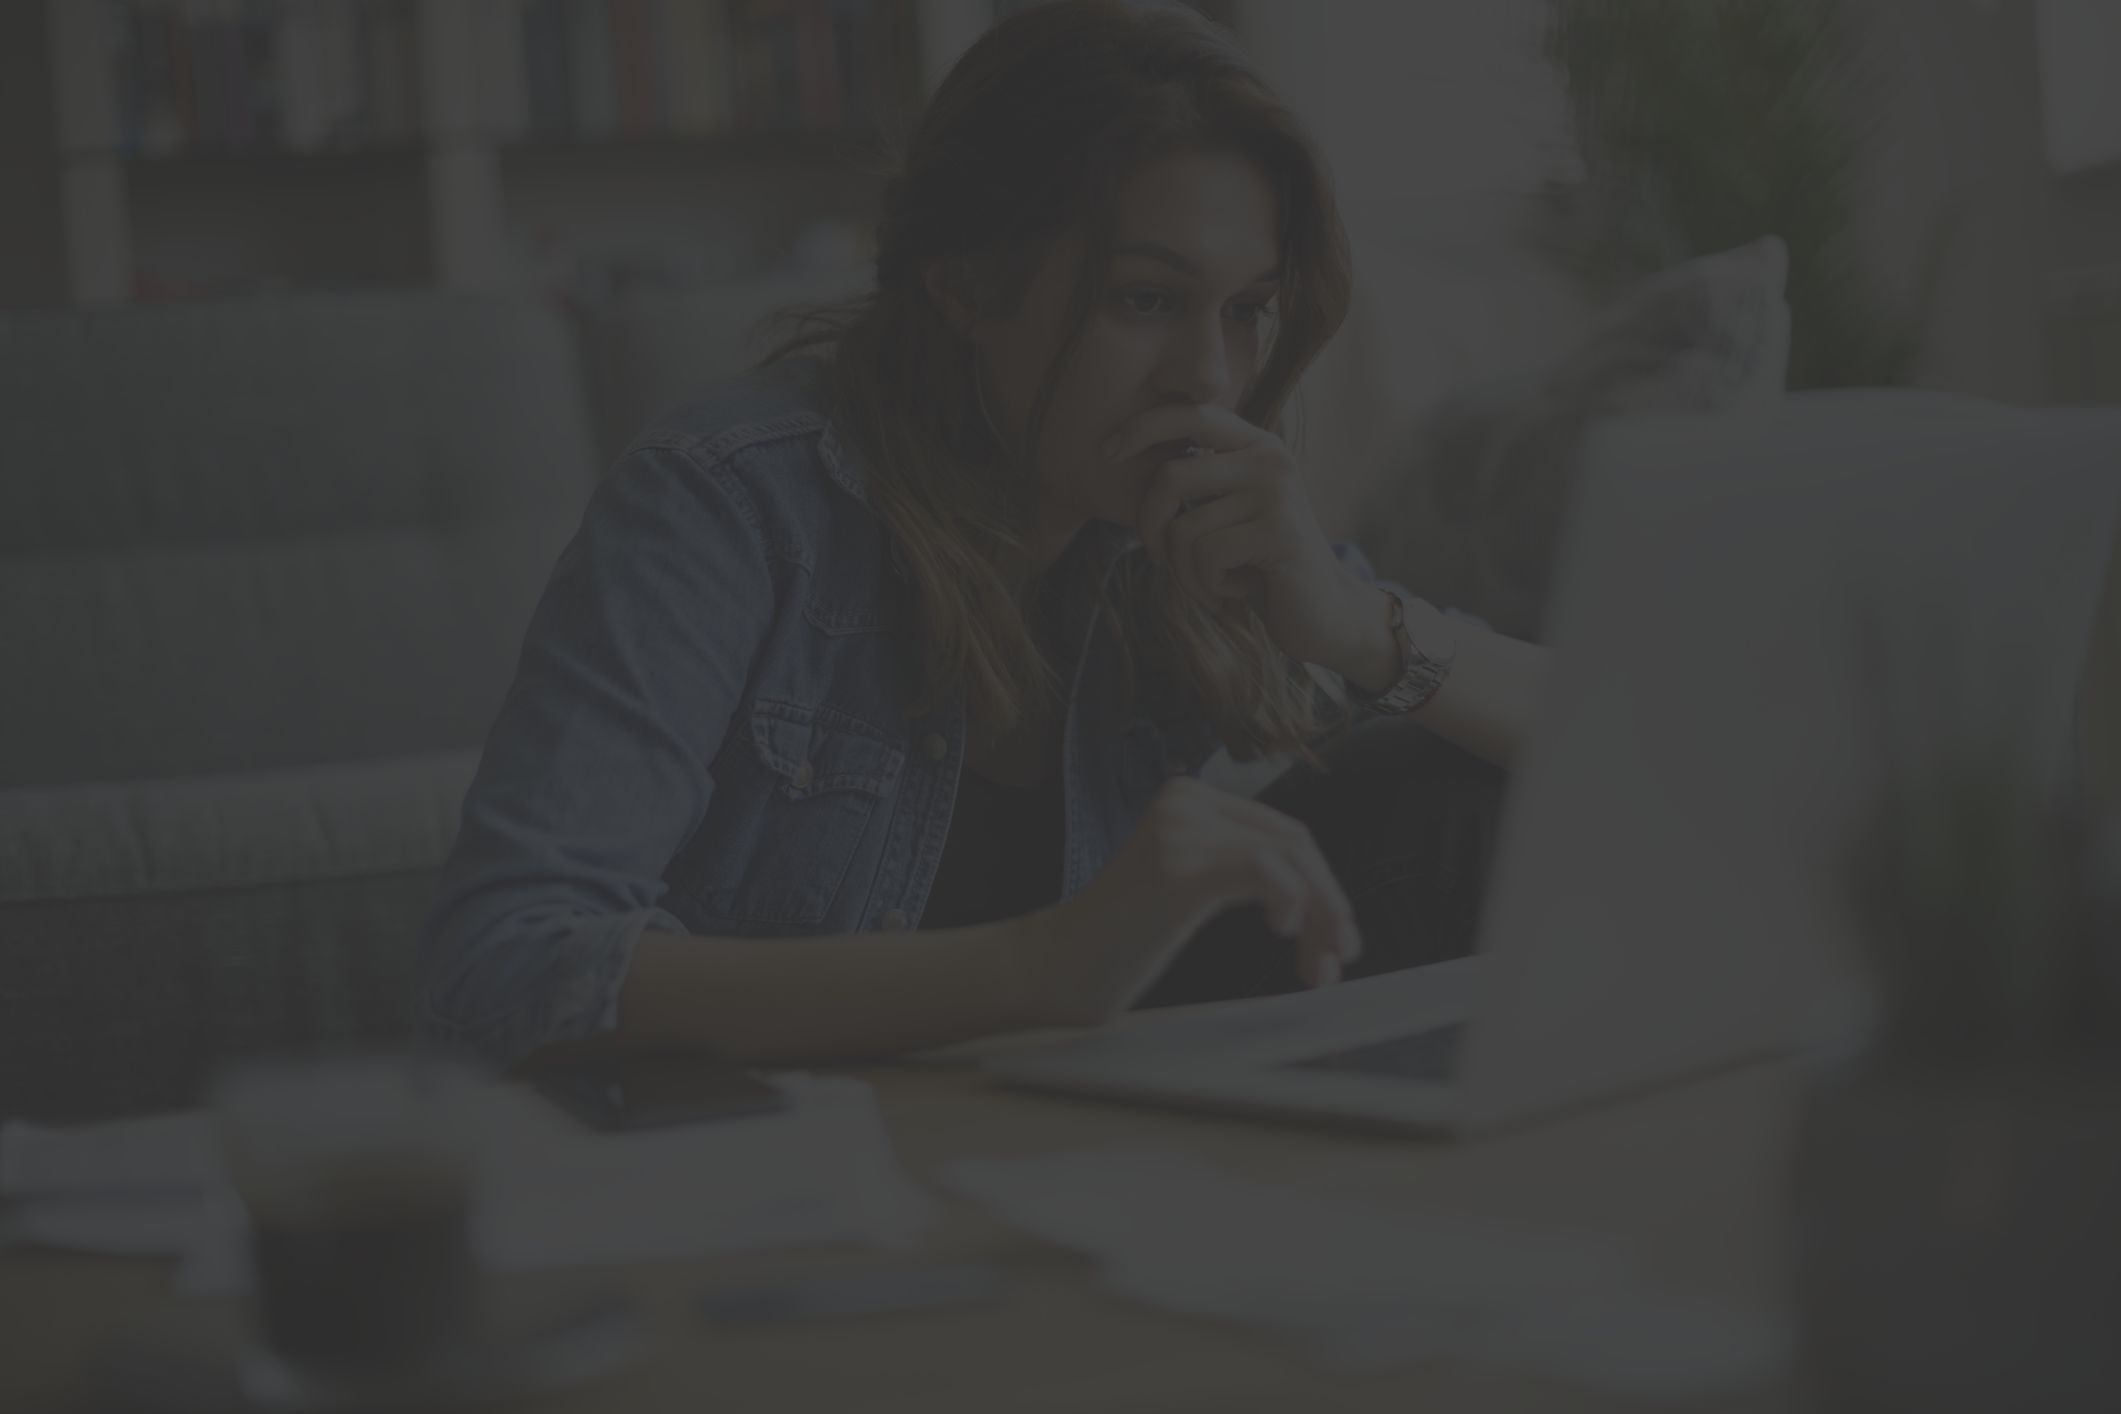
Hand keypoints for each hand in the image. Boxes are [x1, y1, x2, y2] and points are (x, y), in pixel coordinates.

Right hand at [1020, 776, 1361, 1026]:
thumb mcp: (1191, 887)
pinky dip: (1292, 901)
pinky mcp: (1180, 864)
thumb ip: (1240, 869)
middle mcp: (1187, 799)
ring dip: (1320, 914)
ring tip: (1318, 967)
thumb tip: (1326, 896)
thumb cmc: (1124, 940)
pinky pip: (1264, 869)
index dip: (1322, 886)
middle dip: (1330, 903)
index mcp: (1190, 797)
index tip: (1337, 942)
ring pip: (1289, 855)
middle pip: (1294, 841)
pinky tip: (1282, 931)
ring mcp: (1181, 828)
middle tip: (1340, 958)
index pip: (1281, 831)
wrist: (1059, 968)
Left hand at [1103, 403, 1379, 672]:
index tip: (1108, 453)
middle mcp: (1269, 458)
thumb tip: (1124, 454)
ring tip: (1214, 585)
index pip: (1191, 414)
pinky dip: (1209, 586)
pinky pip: (1207, 557)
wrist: (1324, 615)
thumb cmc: (1262, 567)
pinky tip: (1240, 591)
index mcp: (1255, 445)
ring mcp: (1277, 492)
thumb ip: (1199, 483)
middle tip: (1161, 561)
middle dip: (1150, 528)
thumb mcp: (1230, 514)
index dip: (1144, 427)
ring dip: (1186, 572)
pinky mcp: (1279, 532)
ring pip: (1184, 529)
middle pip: (1171, 477)